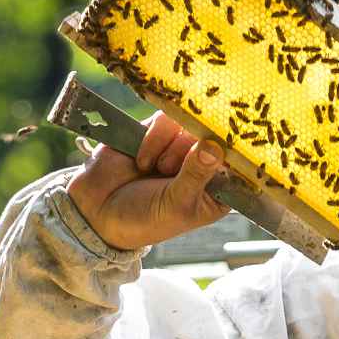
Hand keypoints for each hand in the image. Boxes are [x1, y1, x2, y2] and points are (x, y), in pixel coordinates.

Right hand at [66, 110, 226, 251]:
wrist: (98, 212)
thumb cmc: (144, 219)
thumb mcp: (175, 205)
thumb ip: (195, 176)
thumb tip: (214, 147)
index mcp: (217, 191)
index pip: (241, 166)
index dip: (235, 153)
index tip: (223, 146)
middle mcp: (203, 166)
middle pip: (215, 137)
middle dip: (192, 149)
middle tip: (169, 169)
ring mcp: (180, 146)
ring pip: (189, 125)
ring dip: (170, 144)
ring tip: (153, 168)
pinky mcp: (157, 132)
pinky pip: (166, 118)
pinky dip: (154, 137)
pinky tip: (142, 160)